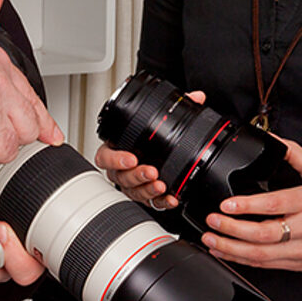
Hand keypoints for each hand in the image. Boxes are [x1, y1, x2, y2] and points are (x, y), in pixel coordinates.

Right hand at [95, 89, 205, 210]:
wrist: (161, 152)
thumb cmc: (150, 136)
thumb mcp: (161, 118)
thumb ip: (175, 107)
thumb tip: (195, 97)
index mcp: (117, 149)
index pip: (106, 156)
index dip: (115, 159)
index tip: (131, 158)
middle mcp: (121, 170)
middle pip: (121, 177)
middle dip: (136, 175)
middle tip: (151, 171)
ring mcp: (133, 184)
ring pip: (134, 191)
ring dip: (148, 190)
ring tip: (161, 185)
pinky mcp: (147, 196)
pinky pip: (151, 203)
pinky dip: (162, 202)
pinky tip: (171, 198)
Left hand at [200, 138, 301, 273]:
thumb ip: (294, 153)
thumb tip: (271, 138)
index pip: (274, 204)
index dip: (247, 205)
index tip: (227, 203)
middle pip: (263, 233)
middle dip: (232, 228)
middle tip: (212, 220)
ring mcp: (300, 249)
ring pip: (260, 253)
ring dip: (231, 248)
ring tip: (211, 238)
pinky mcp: (297, 263)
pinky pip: (266, 264)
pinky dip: (242, 260)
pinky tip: (226, 252)